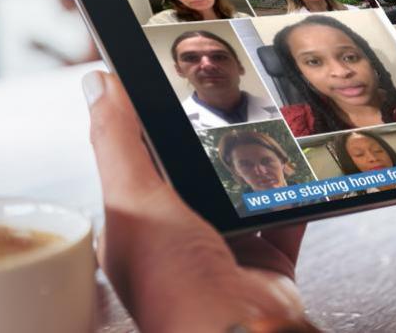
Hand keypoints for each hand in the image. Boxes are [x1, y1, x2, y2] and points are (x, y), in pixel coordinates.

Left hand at [83, 71, 317, 332]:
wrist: (240, 329)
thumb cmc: (175, 284)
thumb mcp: (135, 199)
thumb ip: (117, 141)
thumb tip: (99, 86)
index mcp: (138, 228)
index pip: (141, 164)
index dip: (152, 128)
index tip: (170, 92)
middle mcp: (182, 239)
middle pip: (198, 177)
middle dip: (212, 148)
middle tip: (226, 110)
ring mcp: (227, 249)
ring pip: (243, 194)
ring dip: (256, 169)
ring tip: (264, 136)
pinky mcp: (268, 257)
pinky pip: (285, 217)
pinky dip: (293, 196)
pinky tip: (296, 173)